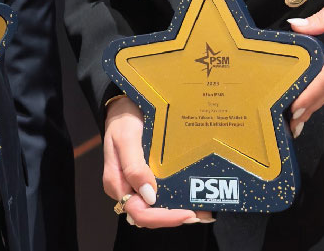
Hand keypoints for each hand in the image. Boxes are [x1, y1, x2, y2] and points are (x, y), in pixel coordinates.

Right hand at [100, 96, 213, 227]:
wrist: (124, 105)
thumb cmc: (122, 120)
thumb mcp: (126, 138)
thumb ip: (133, 167)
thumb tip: (149, 196)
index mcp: (118, 184)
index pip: (140, 213)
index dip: (164, 218)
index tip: (187, 213)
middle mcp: (128, 190)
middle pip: (152, 215)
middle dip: (177, 217)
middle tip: (203, 213)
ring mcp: (138, 185)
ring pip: (159, 209)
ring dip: (181, 210)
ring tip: (205, 209)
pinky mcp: (149, 178)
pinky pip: (164, 195)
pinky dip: (180, 199)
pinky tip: (197, 198)